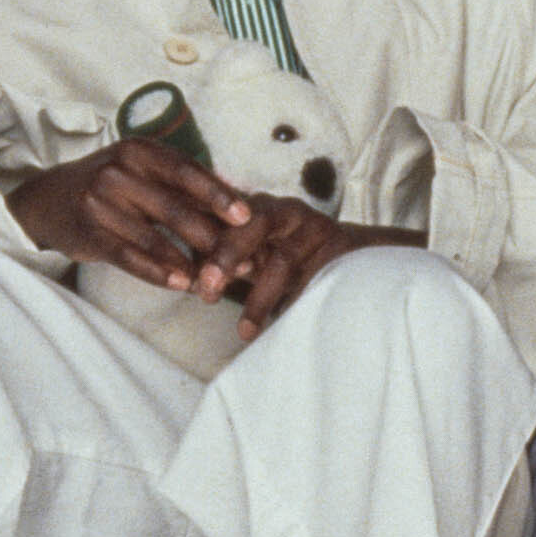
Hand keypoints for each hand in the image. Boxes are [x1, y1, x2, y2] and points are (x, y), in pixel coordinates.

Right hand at [7, 138, 253, 293]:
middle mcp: (116, 171)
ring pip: (154, 238)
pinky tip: (180, 285)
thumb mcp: (140, 169)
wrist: (47, 199)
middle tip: (242, 261)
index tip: (246, 216)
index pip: (185, 171)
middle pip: (174, 208)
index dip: (218, 195)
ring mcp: (98, 202)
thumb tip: (239, 195)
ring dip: (188, 264)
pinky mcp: (87, 233)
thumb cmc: (109, 184)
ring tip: (215, 281)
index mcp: (137, 150)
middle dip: (212, 238)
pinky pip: (128, 257)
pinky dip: (157, 273)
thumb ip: (183, 181)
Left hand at [200, 196, 403, 337]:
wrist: (351, 256)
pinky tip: (282, 326)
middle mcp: (282, 209)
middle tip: (207, 292)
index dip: (201, 240)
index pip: (221, 215)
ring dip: (260, 297)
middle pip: (251, 224)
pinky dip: (296, 304)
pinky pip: (316, 278)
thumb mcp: (251, 256)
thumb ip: (219, 262)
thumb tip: (184, 281)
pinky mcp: (340, 246)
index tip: (184, 277)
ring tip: (244, 330)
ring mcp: (312, 225)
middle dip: (226, 257)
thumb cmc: (284, 258)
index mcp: (253, 206)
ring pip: (282, 259)